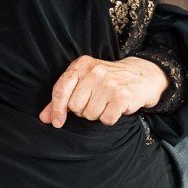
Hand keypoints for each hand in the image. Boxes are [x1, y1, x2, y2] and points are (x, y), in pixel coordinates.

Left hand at [39, 56, 167, 127]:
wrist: (142, 75)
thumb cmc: (108, 81)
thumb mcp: (85, 82)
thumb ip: (63, 99)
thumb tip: (45, 118)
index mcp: (81, 65)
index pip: (61, 89)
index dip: (56, 108)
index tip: (57, 122)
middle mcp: (94, 71)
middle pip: (75, 106)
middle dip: (84, 110)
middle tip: (96, 101)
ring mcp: (109, 83)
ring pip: (90, 114)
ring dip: (98, 114)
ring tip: (108, 102)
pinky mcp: (122, 96)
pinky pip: (106, 120)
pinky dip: (110, 118)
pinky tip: (117, 107)